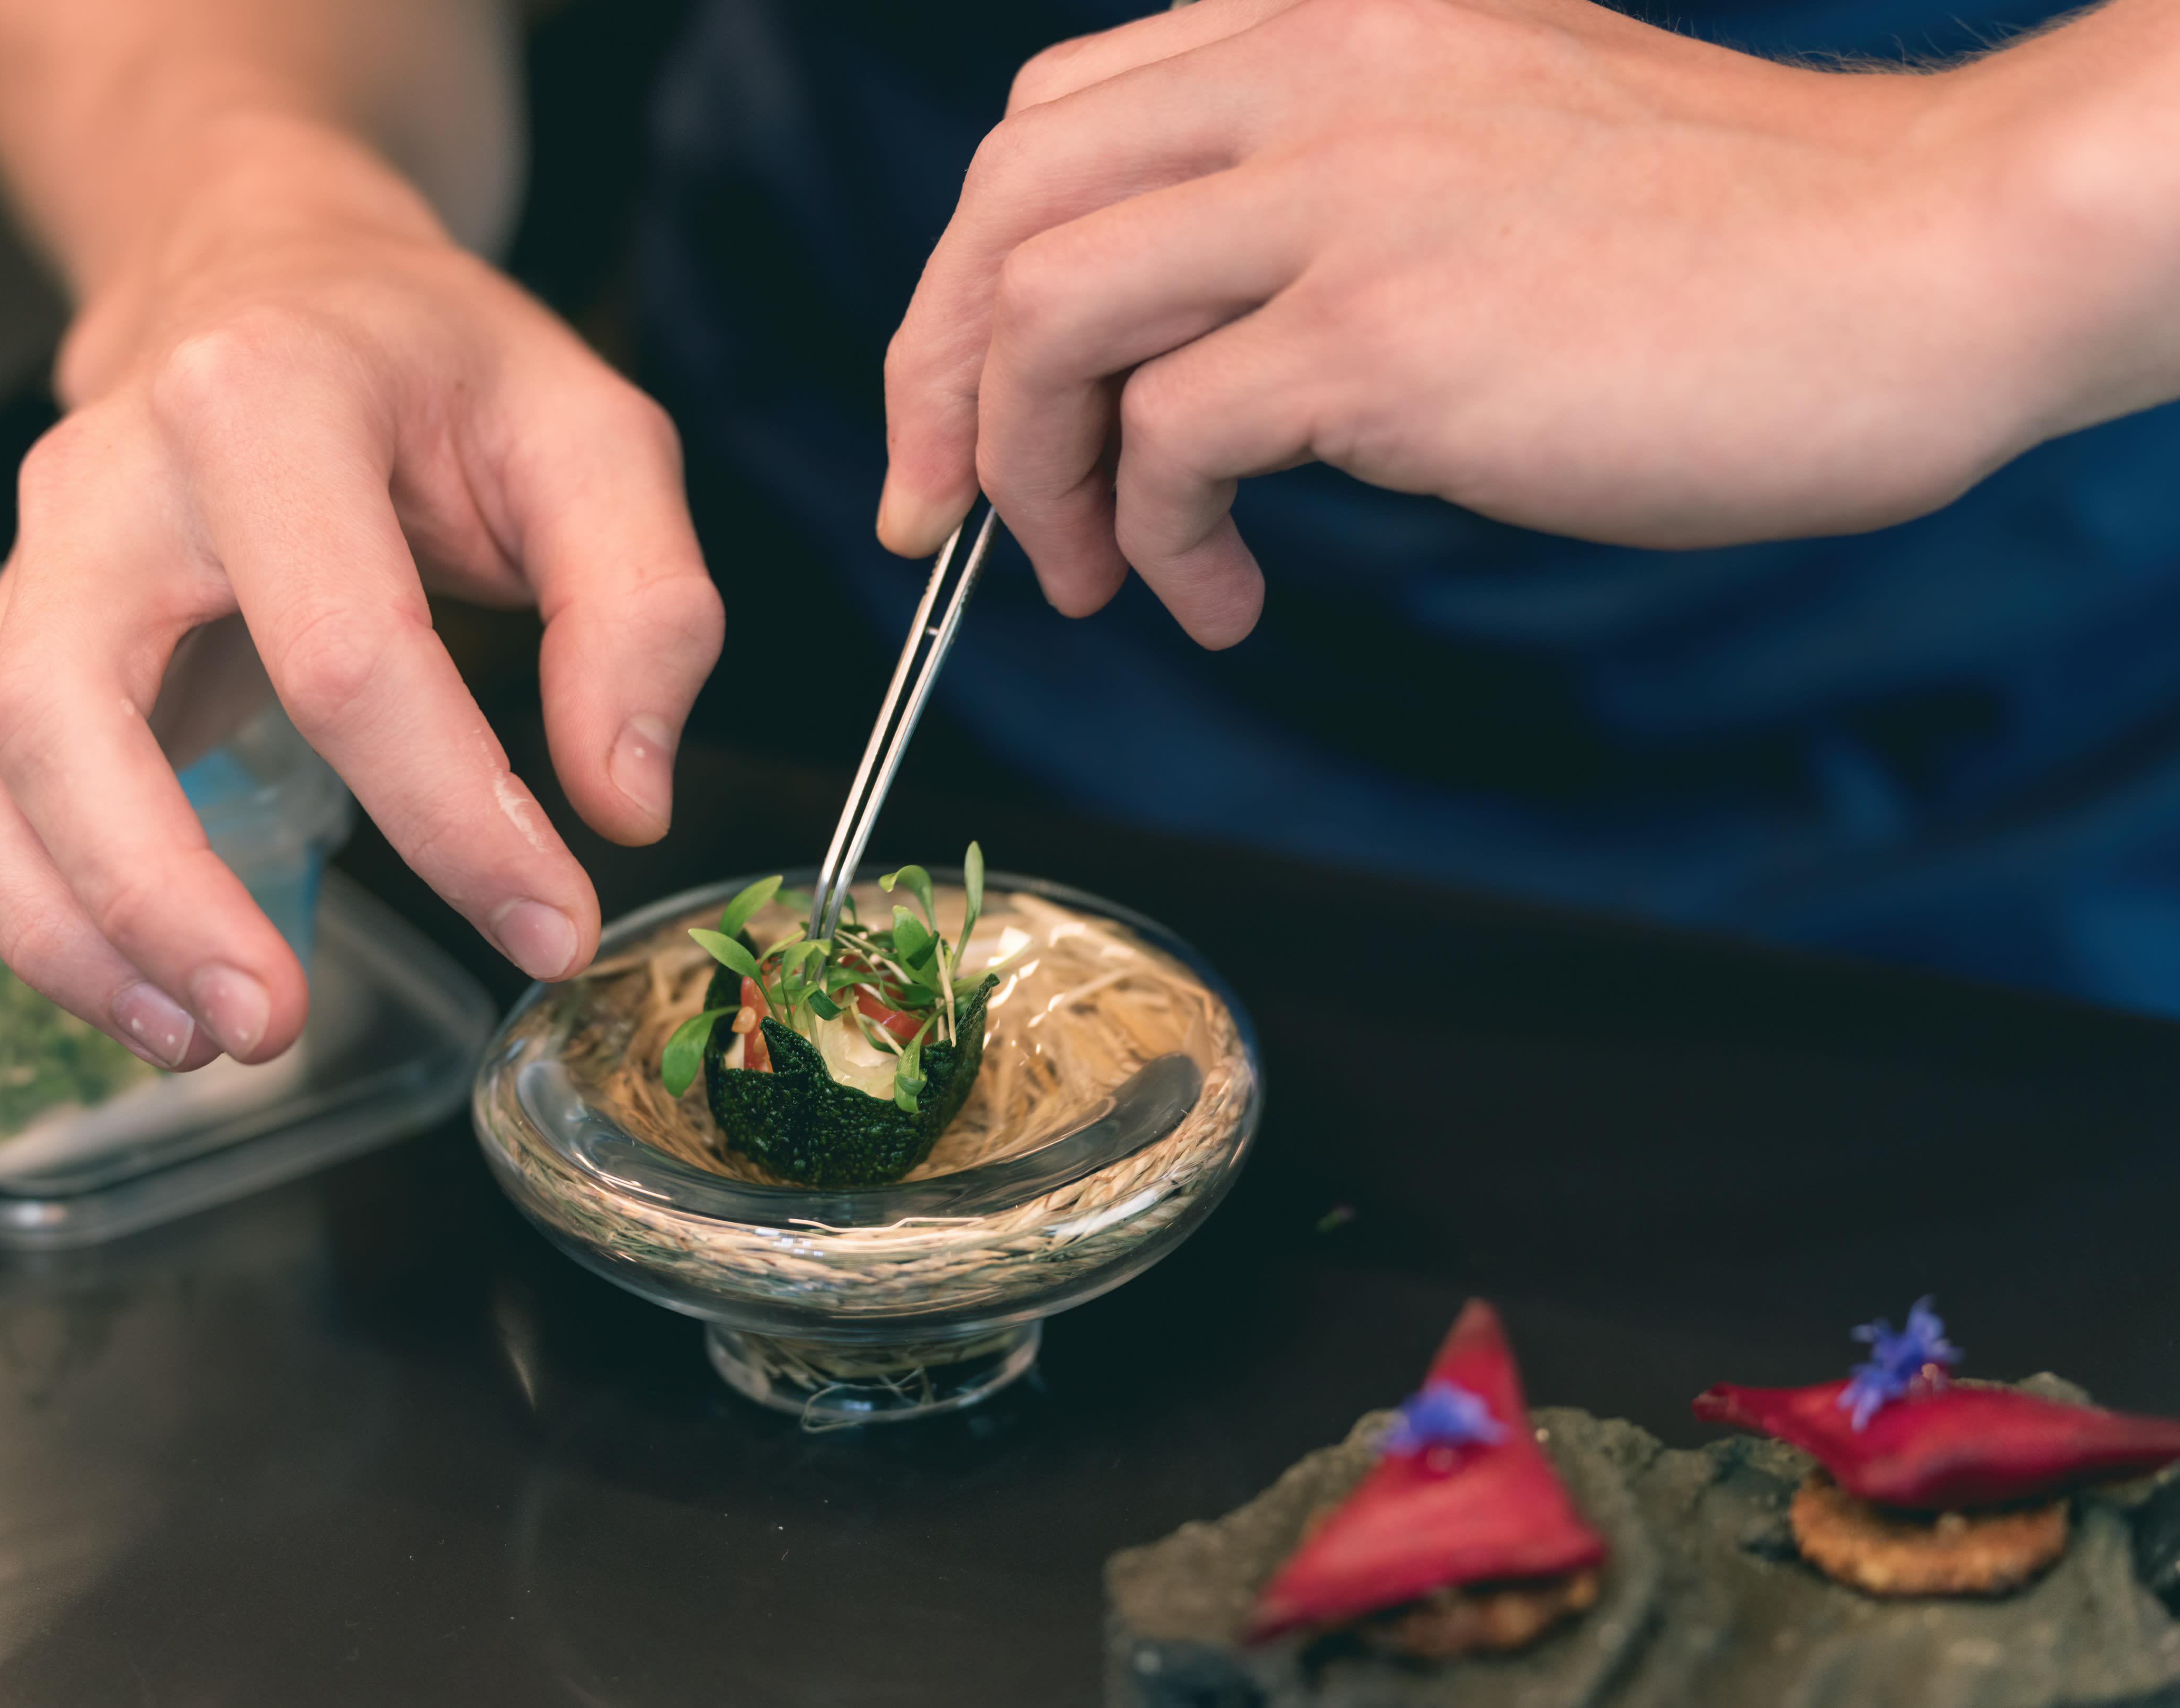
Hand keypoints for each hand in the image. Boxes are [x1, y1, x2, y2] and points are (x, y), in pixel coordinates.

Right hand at [0, 122, 721, 1069]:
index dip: (452, 818)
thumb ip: (641, 611)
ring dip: (58, 930)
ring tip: (195, 1036)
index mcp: (268, 401)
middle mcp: (107, 480)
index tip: (547, 928)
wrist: (267, 280)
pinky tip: (103, 971)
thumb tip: (623, 805)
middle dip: (157, 901)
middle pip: (69, 715)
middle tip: (272, 1026)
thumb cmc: (438, 372)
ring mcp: (28, 562)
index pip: (344, 651)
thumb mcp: (594, 438)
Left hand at [878, 0, 2166, 646]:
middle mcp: (1312, 72)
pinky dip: (1155, 540)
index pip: (1053, 126)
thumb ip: (1323, 183)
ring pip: (1046, 314)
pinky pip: (1169, 439)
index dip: (970, 277)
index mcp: (1327, 17)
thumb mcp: (1482, 142)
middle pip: (1004, 205)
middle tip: (947, 510)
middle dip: (935, 374)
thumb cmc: (1719, 241)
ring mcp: (1343, 193)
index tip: (961, 407)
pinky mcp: (1381, 330)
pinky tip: (1218, 598)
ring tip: (1086, 574)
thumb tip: (1180, 329)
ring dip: (1026, 470)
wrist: (1914, 266)